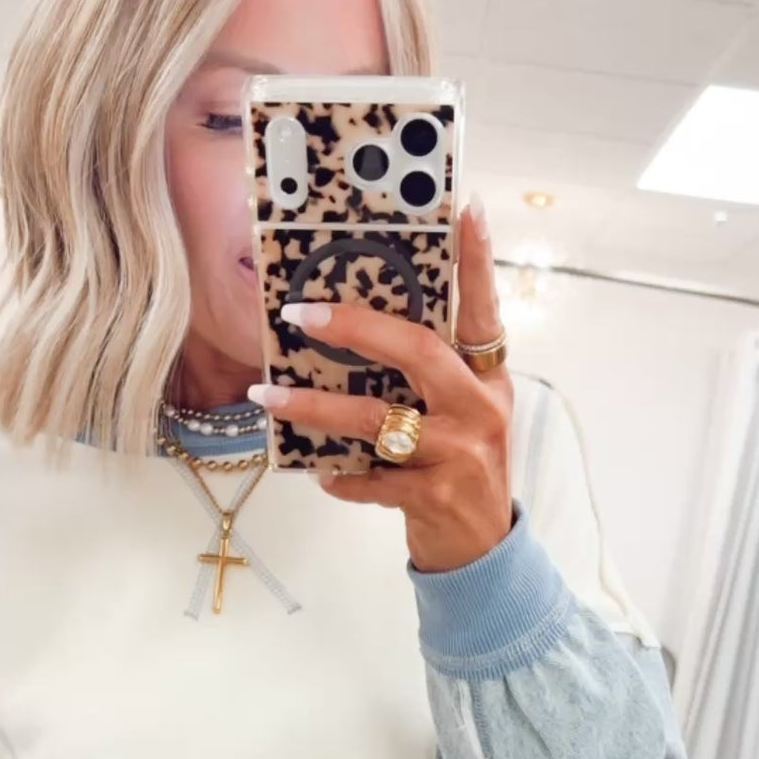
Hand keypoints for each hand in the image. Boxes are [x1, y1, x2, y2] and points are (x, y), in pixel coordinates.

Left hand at [247, 195, 513, 573]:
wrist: (483, 549)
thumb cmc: (461, 467)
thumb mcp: (465, 413)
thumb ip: (432, 374)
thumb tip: (360, 328)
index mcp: (488, 378)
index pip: (483, 310)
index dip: (477, 261)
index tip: (466, 209)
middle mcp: (480, 408)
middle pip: (419, 352)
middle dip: (356, 328)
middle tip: (301, 315)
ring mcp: (460, 454)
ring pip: (379, 420)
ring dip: (316, 407)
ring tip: (269, 396)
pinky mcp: (435, 496)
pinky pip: (374, 479)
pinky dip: (342, 477)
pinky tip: (321, 473)